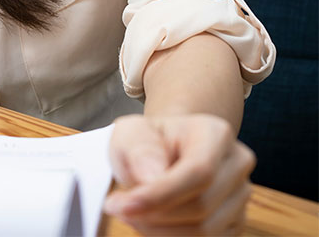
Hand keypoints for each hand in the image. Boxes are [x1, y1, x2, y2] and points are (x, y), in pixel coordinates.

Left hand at [104, 113, 255, 235]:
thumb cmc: (148, 140)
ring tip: (132, 213)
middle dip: (154, 214)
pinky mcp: (236, 223)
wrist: (166, 150)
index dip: (160, 194)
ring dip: (160, 230)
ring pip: (206, 231)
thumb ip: (140, 150)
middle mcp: (237, 164)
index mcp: (216, 133)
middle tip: (118, 208)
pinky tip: (151, 222)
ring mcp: (241, 196)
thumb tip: (152, 177)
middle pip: (202, 206)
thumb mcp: (132, 133)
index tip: (122, 206)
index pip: (198, 172)